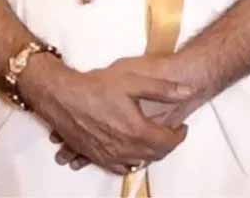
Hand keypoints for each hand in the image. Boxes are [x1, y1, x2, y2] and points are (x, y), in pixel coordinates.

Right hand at [22, 55, 194, 173]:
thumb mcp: (134, 81)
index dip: (179, 135)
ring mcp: (107, 155)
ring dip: (150, 155)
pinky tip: (132, 151)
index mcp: (136, 131)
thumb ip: (164, 89)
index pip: (168, 142)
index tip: (182, 127)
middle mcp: (122, 148)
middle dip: (167, 145)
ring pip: (138, 163)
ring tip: (154, 140)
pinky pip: (118, 167)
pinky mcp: (94, 156)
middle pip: (154, 155)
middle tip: (171, 133)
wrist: (62, 96)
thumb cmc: (95, 87)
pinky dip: (130, 162)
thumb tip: (188, 91)